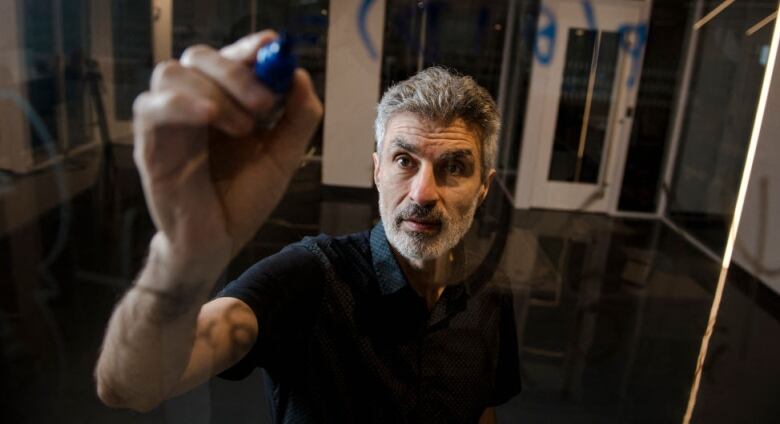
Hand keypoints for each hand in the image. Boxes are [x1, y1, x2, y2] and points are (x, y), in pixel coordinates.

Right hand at [132, 31, 322, 280]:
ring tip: (243, 128)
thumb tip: (300, 76)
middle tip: (265, 104)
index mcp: (224, 101)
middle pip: (199, 56)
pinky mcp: (149, 145)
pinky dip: (179, 103)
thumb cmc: (242, 199)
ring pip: (171, 73)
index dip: (249, 46)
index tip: (273, 47)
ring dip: (214, 91)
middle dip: (236, 71)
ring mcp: (169, 122)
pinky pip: (149, 107)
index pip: (229, 56)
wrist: (217, 243)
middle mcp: (193, 104)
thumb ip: (297, 119)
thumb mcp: (282, 157)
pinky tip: (209, 118)